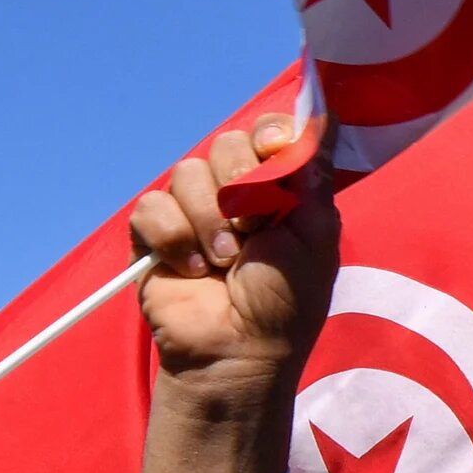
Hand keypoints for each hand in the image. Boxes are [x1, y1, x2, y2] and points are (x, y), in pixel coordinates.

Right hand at [130, 115, 338, 472]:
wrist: (239, 350)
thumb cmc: (285, 302)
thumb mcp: (314, 239)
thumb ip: (311, 180)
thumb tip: (321, 121)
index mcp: (280, 189)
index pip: (270, 133)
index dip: (270, 134)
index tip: (275, 150)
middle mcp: (236, 191)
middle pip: (227, 142)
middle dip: (240, 184)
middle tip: (253, 229)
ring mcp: (194, 209)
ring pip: (187, 172)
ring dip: (209, 221)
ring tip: (224, 264)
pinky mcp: (155, 232)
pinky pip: (152, 207)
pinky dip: (174, 239)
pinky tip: (193, 271)